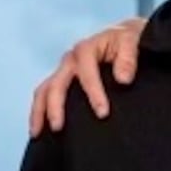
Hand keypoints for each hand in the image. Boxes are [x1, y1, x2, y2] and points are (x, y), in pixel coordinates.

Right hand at [28, 19, 147, 136]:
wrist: (122, 37)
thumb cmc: (126, 40)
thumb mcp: (131, 41)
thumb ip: (128, 58)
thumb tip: (122, 79)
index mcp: (86, 49)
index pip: (85, 73)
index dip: (93, 93)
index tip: (102, 113)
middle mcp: (70, 60)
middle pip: (56, 83)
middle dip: (55, 106)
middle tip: (58, 127)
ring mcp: (64, 71)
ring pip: (45, 90)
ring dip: (39, 111)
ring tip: (38, 133)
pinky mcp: (63, 80)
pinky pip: (47, 95)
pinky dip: (40, 111)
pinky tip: (40, 130)